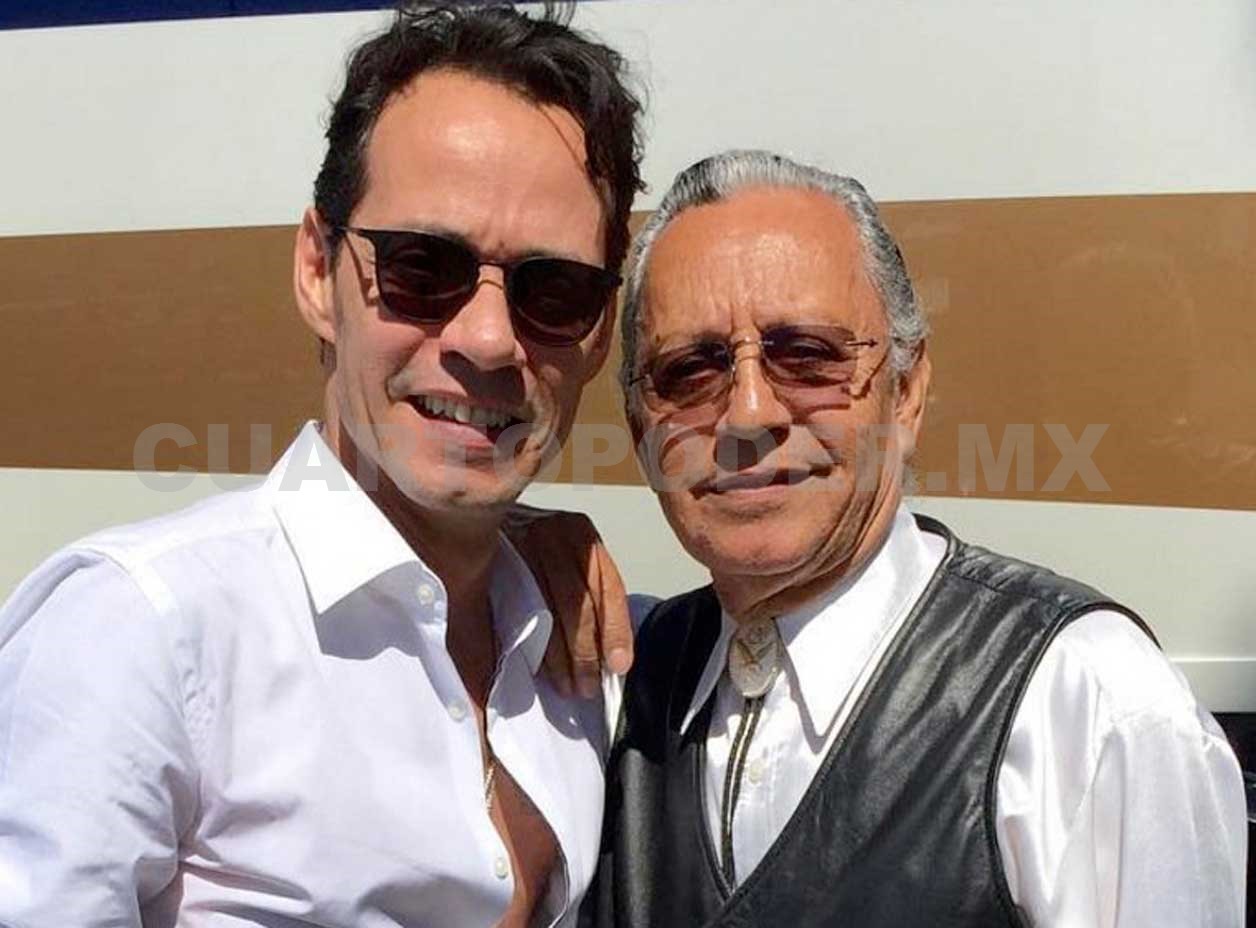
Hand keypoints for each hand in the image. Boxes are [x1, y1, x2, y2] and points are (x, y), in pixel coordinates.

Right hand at [503, 504, 632, 697]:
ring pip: (550, 609)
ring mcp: (522, 542)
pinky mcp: (494, 558)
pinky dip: (533, 642)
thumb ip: (584, 590)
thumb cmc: (527, 544)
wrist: (474, 511)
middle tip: (586, 685)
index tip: (619, 664)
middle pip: (580, 602)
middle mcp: (555, 531)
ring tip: (566, 685)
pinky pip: (518, 609)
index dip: (617, 629)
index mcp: (581, 531)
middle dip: (586, 651)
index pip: (609, 586)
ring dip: (561, 655)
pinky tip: (538, 666)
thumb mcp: (562, 553)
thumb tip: (610, 651)